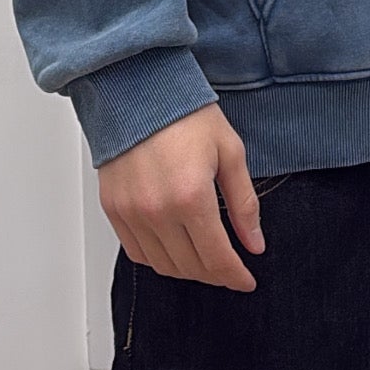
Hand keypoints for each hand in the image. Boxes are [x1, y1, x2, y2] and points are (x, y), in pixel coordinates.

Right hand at [98, 101, 265, 289]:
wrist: (137, 89)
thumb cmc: (184, 112)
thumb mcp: (229, 151)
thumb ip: (244, 202)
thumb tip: (255, 243)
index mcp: (191, 196)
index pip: (217, 258)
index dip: (235, 276)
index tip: (246, 280)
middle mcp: (158, 211)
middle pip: (191, 267)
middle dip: (216, 273)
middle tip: (229, 267)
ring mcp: (132, 213)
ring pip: (163, 265)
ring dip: (188, 269)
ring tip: (204, 258)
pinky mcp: (114, 210)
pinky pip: (137, 252)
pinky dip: (158, 258)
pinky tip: (173, 247)